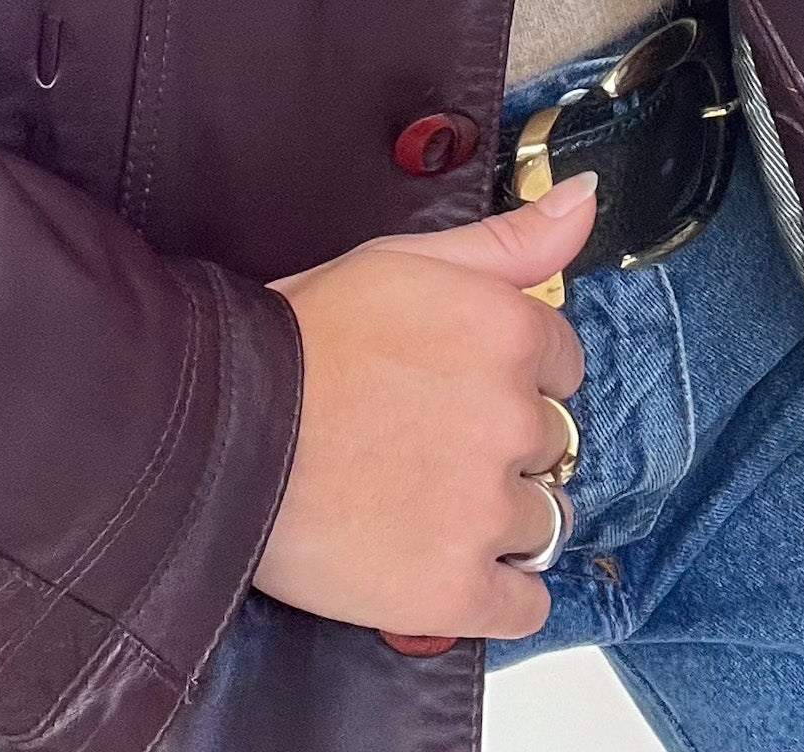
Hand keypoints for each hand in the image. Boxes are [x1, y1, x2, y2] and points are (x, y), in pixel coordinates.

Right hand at [252, 172, 596, 639]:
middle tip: (418, 440)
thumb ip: (509, 239)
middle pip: (549, 445)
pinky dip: (493, 590)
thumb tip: (584, 199)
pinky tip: (435, 558)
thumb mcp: (401, 260)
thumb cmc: (300, 335)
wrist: (219, 425)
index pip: (563, 366)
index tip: (450, 383)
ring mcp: (487, 510)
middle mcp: (512, 418)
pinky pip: (526, 605)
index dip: (507, 375)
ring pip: (541, 523)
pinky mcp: (458, 588)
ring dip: (494, 518)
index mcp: (506, 331)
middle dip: (498, 445)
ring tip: (415, 498)